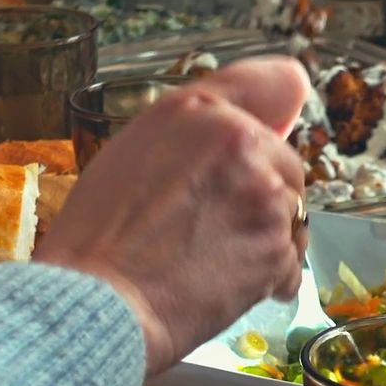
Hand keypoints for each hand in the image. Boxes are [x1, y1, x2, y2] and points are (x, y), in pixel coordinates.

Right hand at [36, 57, 308, 375]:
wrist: (94, 302)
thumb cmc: (97, 238)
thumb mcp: (132, 153)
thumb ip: (194, 137)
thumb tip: (256, 130)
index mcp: (197, 110)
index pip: (276, 84)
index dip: (280, 108)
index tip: (283, 120)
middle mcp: (238, 140)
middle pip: (285, 162)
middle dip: (261, 192)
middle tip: (211, 225)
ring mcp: (263, 195)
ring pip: (291, 212)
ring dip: (265, 236)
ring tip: (211, 259)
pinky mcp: (277, 247)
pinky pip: (290, 260)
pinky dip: (267, 277)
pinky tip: (225, 285)